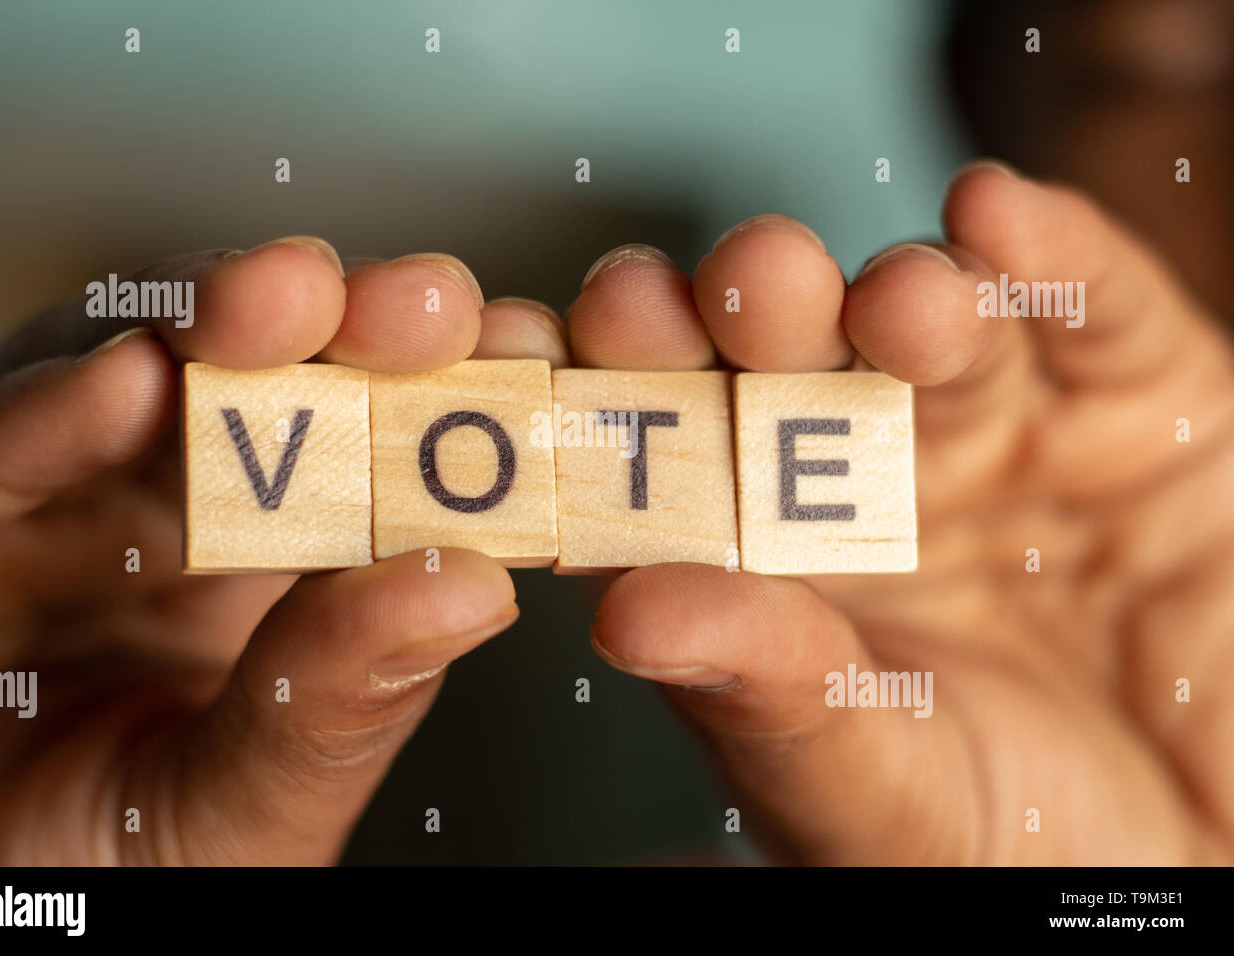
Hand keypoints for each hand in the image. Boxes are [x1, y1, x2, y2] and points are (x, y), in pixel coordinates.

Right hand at [0, 239, 567, 863]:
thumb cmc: (107, 866)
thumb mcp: (248, 804)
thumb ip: (341, 701)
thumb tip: (477, 588)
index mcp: (271, 565)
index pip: (376, 448)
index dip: (453, 388)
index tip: (529, 356)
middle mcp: (168, 508)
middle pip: (268, 378)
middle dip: (351, 326)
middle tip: (427, 304)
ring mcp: (54, 505)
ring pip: (128, 370)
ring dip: (211, 319)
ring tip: (288, 299)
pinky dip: (52, 411)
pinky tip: (126, 381)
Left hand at [578, 163, 1233, 863]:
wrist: (1196, 851)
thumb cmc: (1014, 838)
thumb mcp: (875, 784)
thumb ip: (764, 690)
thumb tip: (625, 612)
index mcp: (771, 546)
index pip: (657, 447)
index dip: (593, 391)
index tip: (526, 353)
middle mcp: (864, 461)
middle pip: (776, 354)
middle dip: (738, 313)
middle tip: (711, 300)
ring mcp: (993, 416)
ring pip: (923, 314)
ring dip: (890, 291)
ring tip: (887, 306)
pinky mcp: (1135, 388)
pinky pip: (1090, 302)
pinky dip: (1044, 254)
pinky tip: (992, 221)